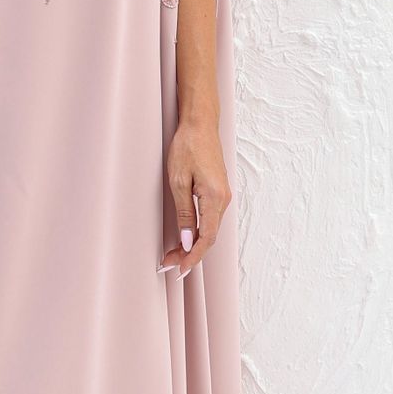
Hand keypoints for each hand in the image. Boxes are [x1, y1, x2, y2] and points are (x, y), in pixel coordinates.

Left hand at [161, 113, 231, 276]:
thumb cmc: (187, 146)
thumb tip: (188, 243)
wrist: (200, 122)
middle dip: (190, 254)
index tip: (178, 270)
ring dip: (193, 244)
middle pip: (209, 237)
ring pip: (210, 229)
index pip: (206, 239)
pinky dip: (199, 231)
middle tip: (168, 264)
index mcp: (215, 198)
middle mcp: (224, 199)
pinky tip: (187, 235)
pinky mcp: (219, 190)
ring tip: (173, 254)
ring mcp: (223, 195)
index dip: (192, 258)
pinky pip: (211, 218)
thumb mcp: (178, 180)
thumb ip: (185, 214)